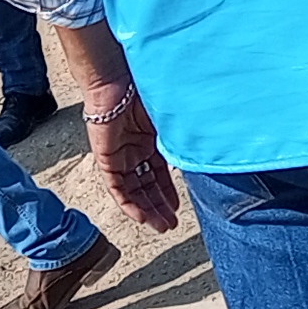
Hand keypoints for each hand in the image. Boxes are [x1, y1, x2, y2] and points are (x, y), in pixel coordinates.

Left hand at [85, 84, 178, 230]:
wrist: (117, 82)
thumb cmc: (145, 93)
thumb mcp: (168, 122)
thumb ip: (178, 141)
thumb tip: (202, 154)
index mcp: (149, 141)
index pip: (159, 174)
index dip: (168, 192)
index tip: (178, 209)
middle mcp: (134, 151)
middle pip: (146, 186)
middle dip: (158, 207)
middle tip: (170, 225)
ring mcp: (119, 156)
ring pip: (133, 190)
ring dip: (146, 209)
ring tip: (160, 226)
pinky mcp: (105, 159)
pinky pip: (117, 187)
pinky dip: (129, 203)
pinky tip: (141, 216)